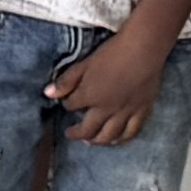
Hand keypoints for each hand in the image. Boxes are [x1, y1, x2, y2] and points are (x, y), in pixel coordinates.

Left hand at [50, 27, 170, 144]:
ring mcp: (125, 112)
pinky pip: (131, 132)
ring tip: (90, 141)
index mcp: (89, 96)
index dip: (67, 104)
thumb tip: (47, 94)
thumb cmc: (112, 53)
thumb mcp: (85, 64)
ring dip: (97, 141)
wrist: (143, 49)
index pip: (71, 106)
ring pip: (109, 135)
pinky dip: (121, 139)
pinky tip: (116, 141)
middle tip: (71, 134)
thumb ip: (66, 80)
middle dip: (77, 133)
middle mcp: (106, 109)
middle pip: (88, 128)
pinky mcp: (141, 111)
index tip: (66, 102)